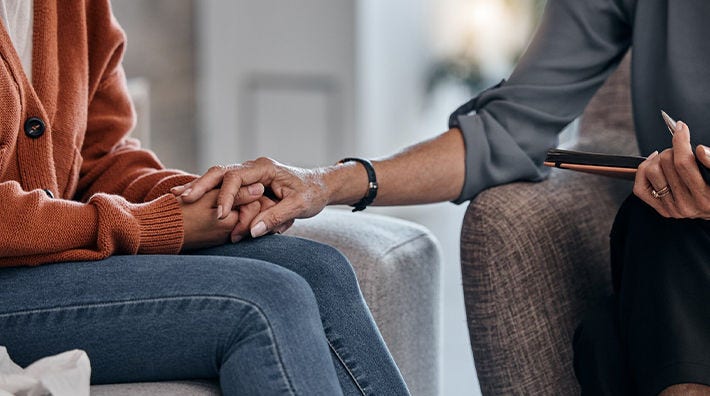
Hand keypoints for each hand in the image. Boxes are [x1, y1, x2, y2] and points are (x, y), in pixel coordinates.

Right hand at [173, 158, 327, 237]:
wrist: (320, 186)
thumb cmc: (312, 195)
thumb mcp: (299, 207)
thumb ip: (276, 218)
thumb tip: (252, 232)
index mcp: (264, 168)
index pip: (236, 177)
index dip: (225, 196)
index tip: (219, 215)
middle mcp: (253, 168)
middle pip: (220, 173)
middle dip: (200, 185)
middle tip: (182, 199)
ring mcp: (248, 175)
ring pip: (218, 179)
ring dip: (199, 188)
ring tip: (177, 198)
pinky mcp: (246, 185)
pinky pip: (223, 187)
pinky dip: (208, 193)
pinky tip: (189, 200)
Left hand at [633, 120, 709, 218]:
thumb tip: (699, 150)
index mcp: (707, 195)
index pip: (684, 163)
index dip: (680, 140)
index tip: (680, 127)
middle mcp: (689, 204)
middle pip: (667, 163)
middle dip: (673, 148)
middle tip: (680, 148)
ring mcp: (673, 208)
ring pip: (651, 171)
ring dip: (659, 158)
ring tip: (671, 158)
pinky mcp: (661, 209)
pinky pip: (640, 187)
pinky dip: (644, 170)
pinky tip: (655, 163)